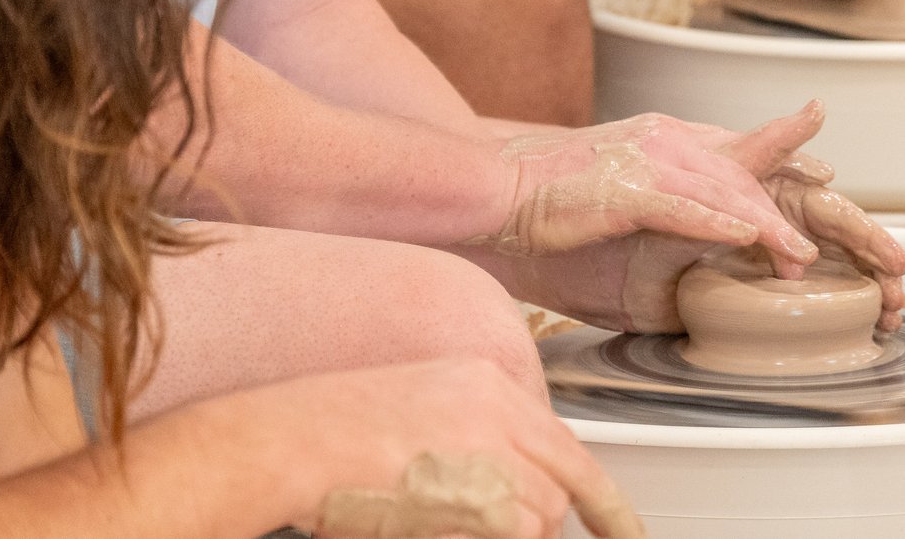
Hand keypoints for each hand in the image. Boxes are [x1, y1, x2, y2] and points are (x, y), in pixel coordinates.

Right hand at [268, 358, 642, 538]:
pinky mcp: (478, 494)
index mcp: (485, 381)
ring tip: (448, 522)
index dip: (600, 496)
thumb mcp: (418, 409)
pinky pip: (515, 529)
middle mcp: (497, 407)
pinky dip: (491, 537)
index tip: (621, 529)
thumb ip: (477, 438)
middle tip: (497, 528)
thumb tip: (517, 488)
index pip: (565, 442)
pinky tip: (444, 525)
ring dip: (508, 532)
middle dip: (544, 520)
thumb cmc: (328, 435)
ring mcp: (490, 449)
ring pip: (540, 514)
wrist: (282, 442)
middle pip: (561, 481)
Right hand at [480, 104, 827, 265]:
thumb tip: (691, 220)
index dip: (785, 156)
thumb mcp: (620, 184)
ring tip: (795, 256)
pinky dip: (719, 223)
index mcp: (664, 137)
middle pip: (742, 171)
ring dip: (765, 227)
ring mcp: (646, 163)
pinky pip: (683, 208)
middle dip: (783, 208)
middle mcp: (664, 140)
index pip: (736, 146)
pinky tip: (747, 237)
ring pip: (723, 190)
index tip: (823, 169)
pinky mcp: (624, 191)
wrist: (496, 185)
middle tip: (811, 246)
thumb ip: (661, 192)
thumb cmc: (552, 197)